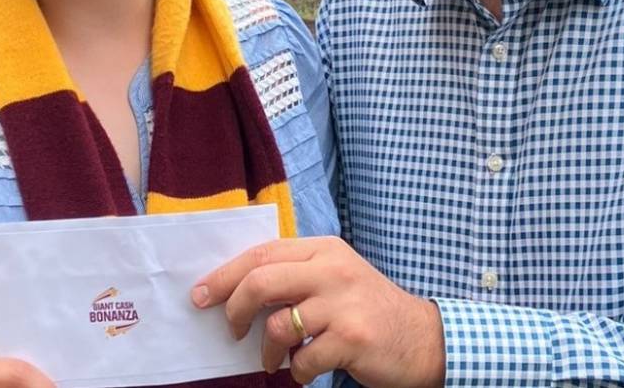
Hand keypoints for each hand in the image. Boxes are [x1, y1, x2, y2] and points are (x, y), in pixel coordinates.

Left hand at [191, 236, 444, 386]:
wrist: (423, 339)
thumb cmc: (369, 310)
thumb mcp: (335, 277)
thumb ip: (295, 275)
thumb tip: (235, 291)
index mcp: (324, 250)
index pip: (262, 253)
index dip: (225, 274)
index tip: (200, 295)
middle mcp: (334, 270)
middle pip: (261, 281)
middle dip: (234, 308)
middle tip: (230, 330)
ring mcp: (345, 304)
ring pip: (278, 325)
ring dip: (267, 351)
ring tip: (275, 360)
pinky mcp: (353, 338)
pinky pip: (302, 360)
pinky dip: (296, 372)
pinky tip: (306, 372)